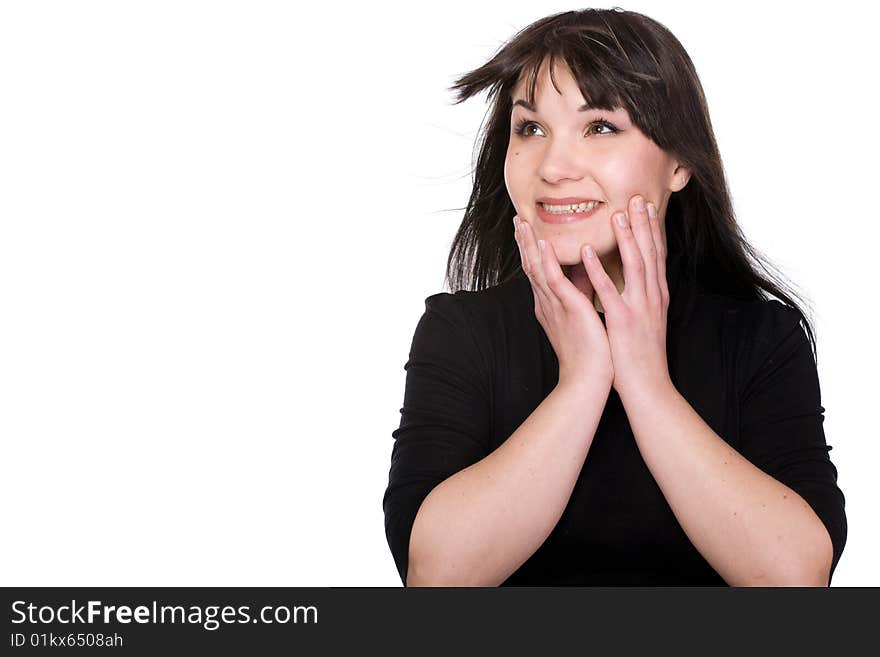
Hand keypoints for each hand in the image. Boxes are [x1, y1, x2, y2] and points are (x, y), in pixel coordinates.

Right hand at [513, 214, 613, 389]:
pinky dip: (547, 262)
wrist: (589, 379)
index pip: (539, 271)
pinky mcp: (568, 309)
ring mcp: (555, 306)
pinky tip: (544, 245)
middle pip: (532, 267)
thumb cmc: (589, 352)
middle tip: (517, 220)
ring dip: (530, 246)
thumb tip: (586, 268)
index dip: (532, 250)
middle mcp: (548, 303)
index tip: (527, 230)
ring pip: (537, 270)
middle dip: (524, 243)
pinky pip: (555, 282)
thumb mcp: (582, 314)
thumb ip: (581, 290)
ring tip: (523, 225)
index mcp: (551, 305)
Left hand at [581, 194, 672, 400]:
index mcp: (656, 296)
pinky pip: (608, 291)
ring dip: (626, 238)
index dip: (652, 229)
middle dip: (644, 224)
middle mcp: (652, 297)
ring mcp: (639, 308)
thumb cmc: (641, 356)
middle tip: (636, 197)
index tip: (646, 206)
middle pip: (649, 253)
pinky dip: (598, 269)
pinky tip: (589, 251)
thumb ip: (641, 298)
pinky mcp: (623, 322)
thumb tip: (635, 281)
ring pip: (635, 266)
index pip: (656, 255)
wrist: (649, 387)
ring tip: (617, 213)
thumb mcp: (645, 320)